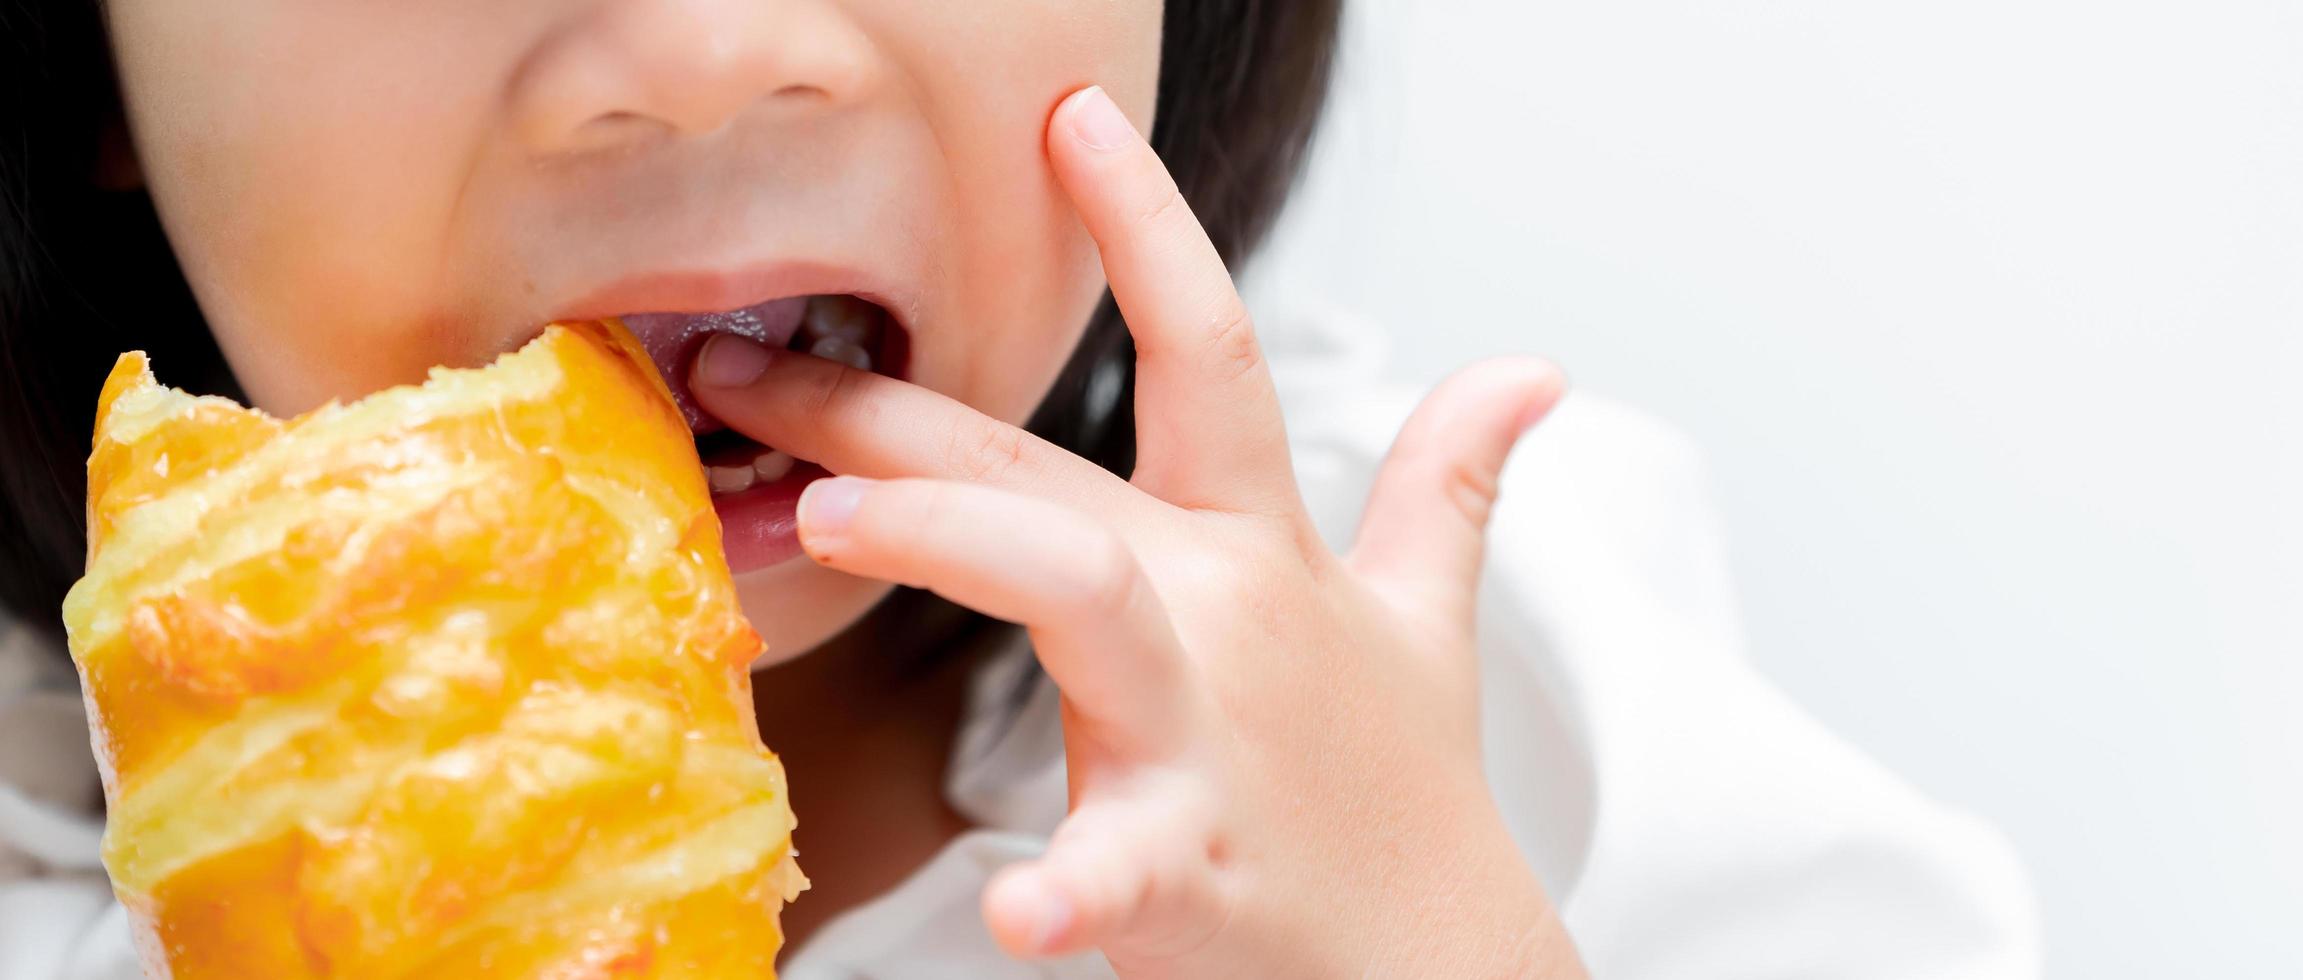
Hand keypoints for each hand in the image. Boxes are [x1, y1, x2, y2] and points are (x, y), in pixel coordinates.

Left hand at [692, 86, 1584, 977]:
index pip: (1208, 350)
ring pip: (1074, 596)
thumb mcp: (1429, 615)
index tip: (1066, 117)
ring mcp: (1205, 732)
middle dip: (888, 400)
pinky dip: (1070, 885)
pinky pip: (1118, 865)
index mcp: (1257, 550)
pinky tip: (1021, 904)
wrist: (1441, 963)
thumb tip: (1527, 370)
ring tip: (829, 515)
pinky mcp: (1192, 864)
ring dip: (953, 540)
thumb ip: (1450, 483)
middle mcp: (1220, 611)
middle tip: (738, 357)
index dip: (1145, 224)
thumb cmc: (1400, 788)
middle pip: (1048, 465)